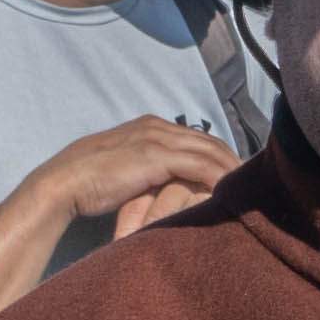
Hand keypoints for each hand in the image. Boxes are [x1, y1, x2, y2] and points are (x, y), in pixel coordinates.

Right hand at [35, 114, 240, 243]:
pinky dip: (221, 178)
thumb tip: (164, 187)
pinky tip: (234, 193)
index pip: (196, 138)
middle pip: (210, 141)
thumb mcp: (123, 171)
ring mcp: (156, 138)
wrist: (62, 184)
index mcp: (149, 127)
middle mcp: (156, 126)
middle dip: (234, 161)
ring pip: (210, 151)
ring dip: (233, 170)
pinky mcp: (155, 156)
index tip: (239, 175)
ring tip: (252, 191)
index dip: (220, 156)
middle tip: (257, 183)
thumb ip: (147, 172)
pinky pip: (201, 165)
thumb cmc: (86, 184)